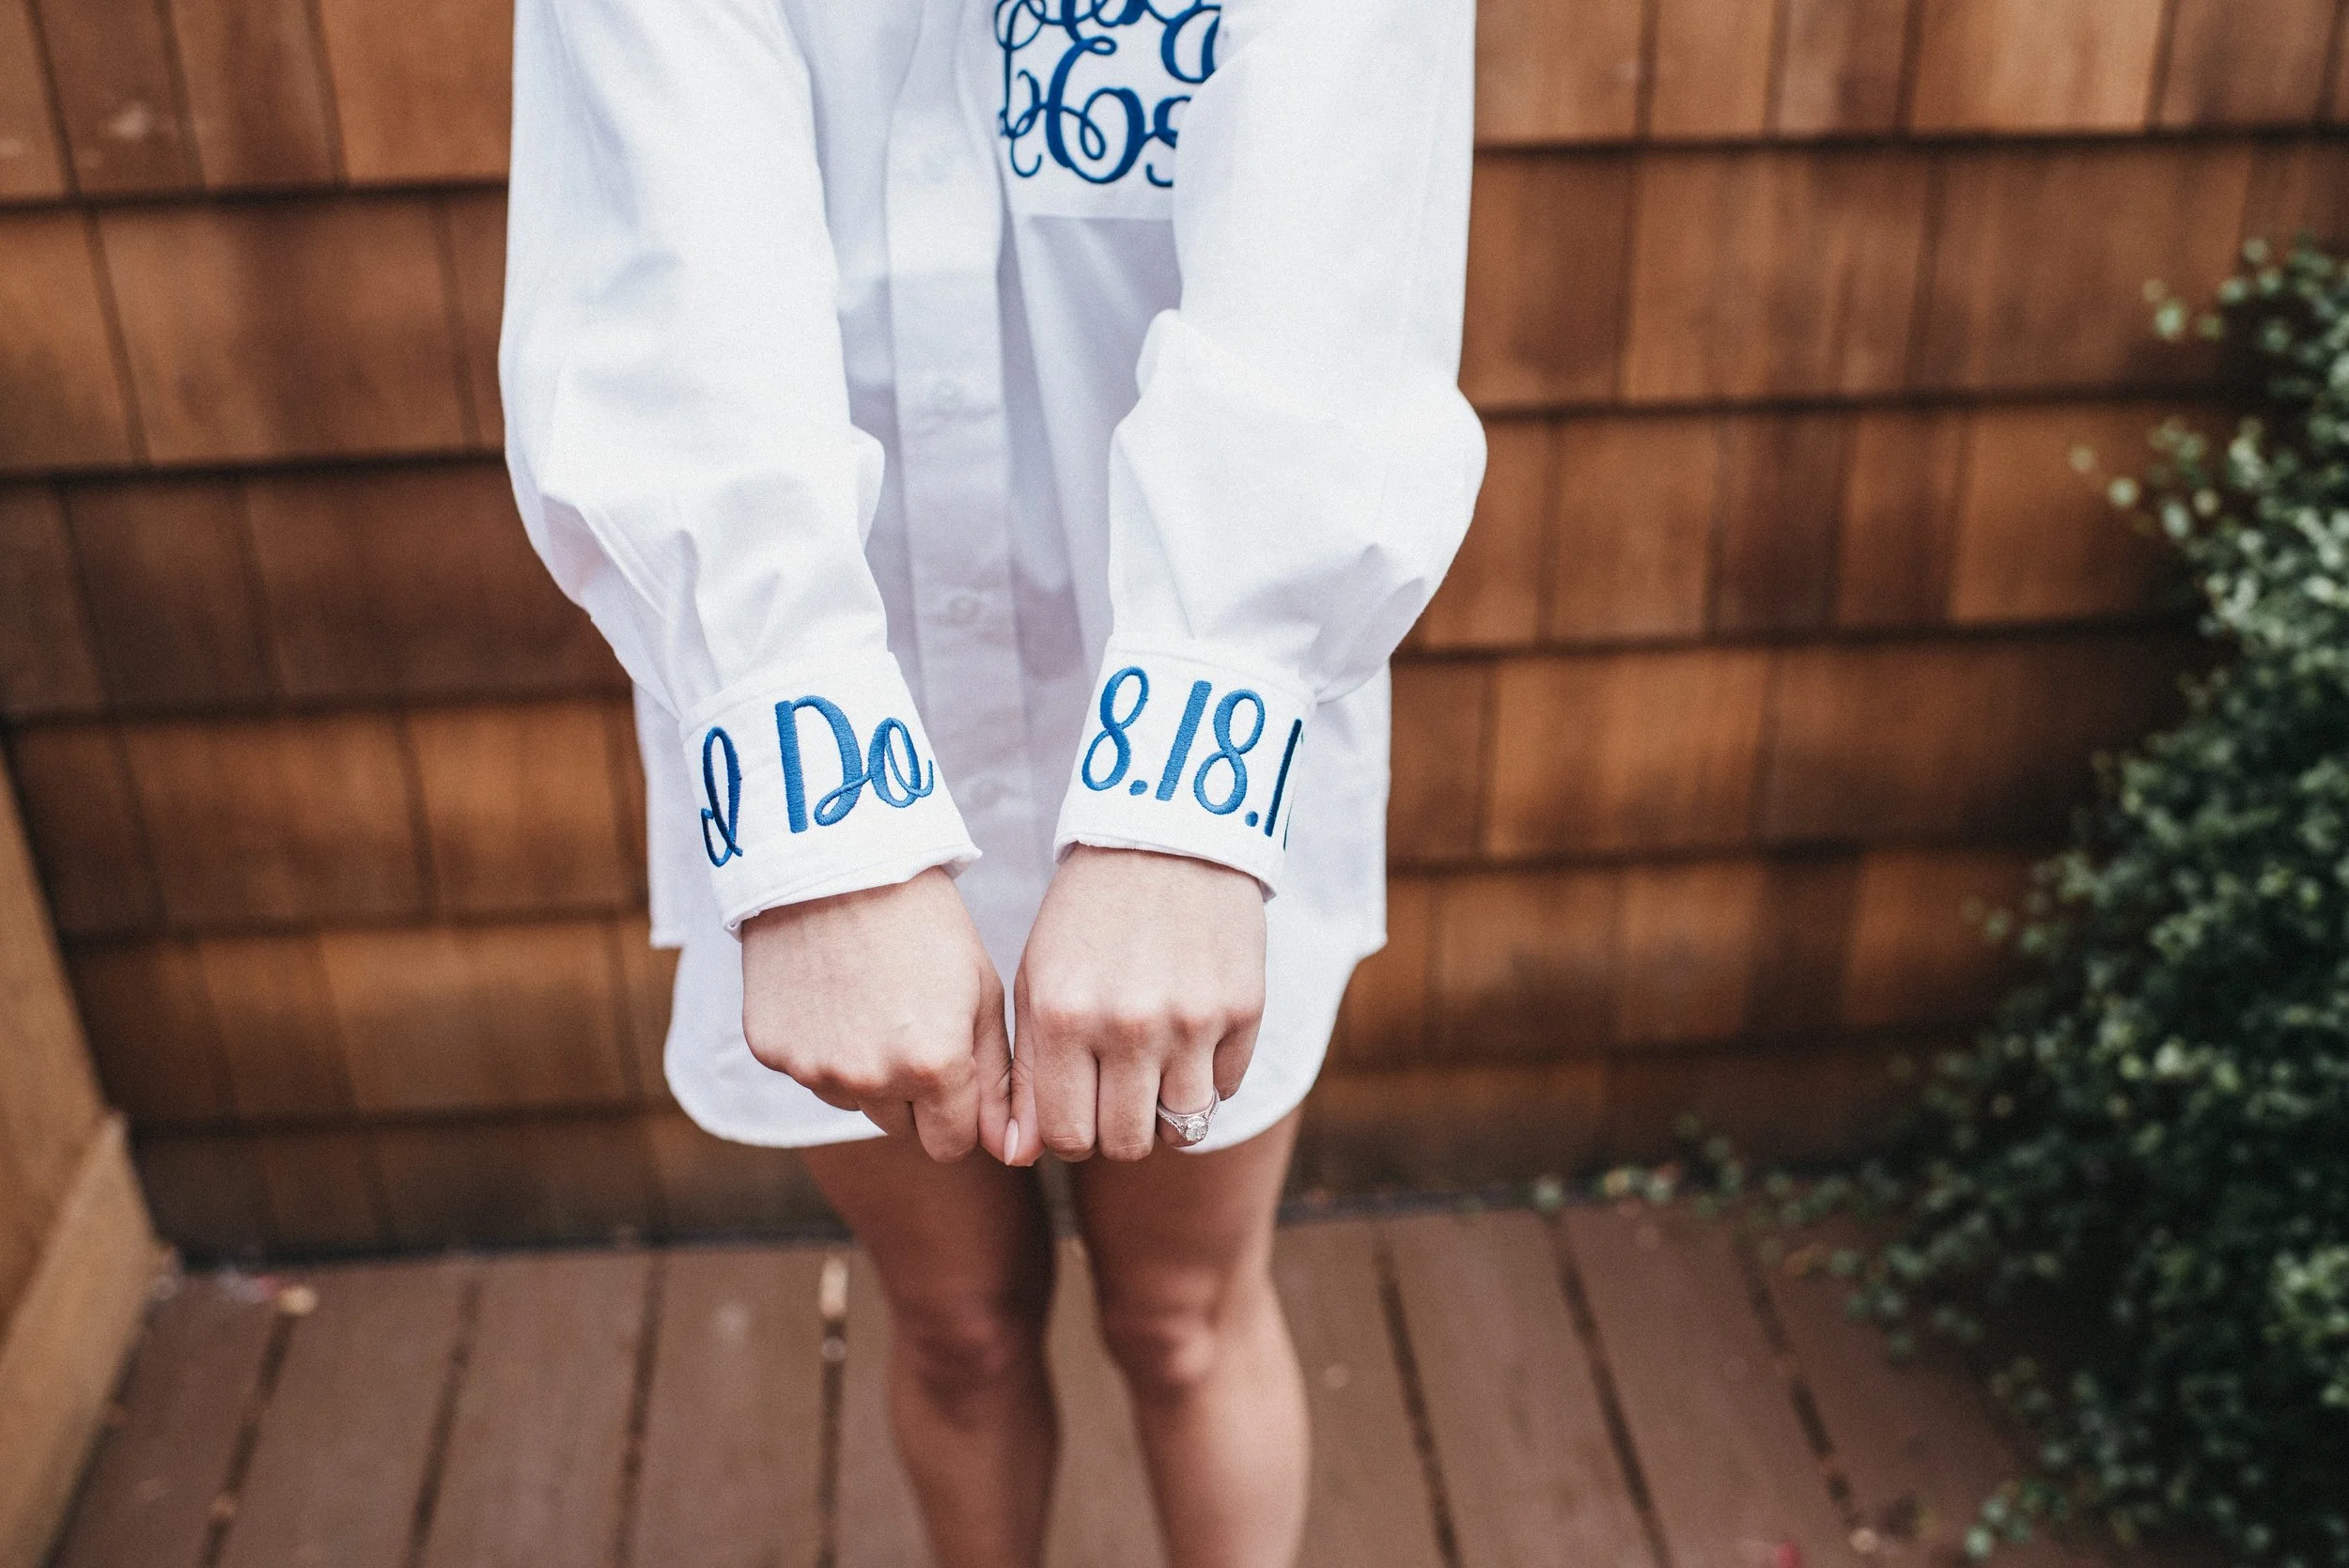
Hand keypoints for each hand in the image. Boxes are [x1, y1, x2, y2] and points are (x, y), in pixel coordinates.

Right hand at [739, 868, 1008, 1162]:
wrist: (835, 861)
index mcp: (934, 1067)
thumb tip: (1011, 1151)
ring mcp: (814, 1068)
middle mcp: (871, 1080)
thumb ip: (998, 1080)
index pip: (953, 1144)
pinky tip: (830, 992)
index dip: (961, 1111)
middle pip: (903, 1129)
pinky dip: (822, 1046)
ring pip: (854, 1102)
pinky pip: (809, 1072)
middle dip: (915, 1095)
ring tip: (871, 1000)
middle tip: (912, 1025)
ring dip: (867, 1071)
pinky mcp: (770, 1050)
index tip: (957, 1071)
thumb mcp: (981, 992)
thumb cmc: (924, 922)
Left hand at [1002, 846, 1265, 1163]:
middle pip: (1126, 1144)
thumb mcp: (1037, 983)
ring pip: (1182, 1126)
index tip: (1077, 1109)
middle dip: (1117, 1130)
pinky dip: (1208, 1075)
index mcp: (1062, 1017)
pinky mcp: (1244, 1009)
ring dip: (1167, 1110)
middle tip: (1117, 1094)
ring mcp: (1192, 1020)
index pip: (1064, 1138)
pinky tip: (1191, 1032)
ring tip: (1156, 1068)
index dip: (1069, 1136)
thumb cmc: (1087, 917)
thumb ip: (1027, 1073)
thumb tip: (1020, 1158)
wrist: (1166, 836)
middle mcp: (1127, 1026)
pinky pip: (1226, 1087)